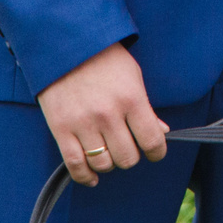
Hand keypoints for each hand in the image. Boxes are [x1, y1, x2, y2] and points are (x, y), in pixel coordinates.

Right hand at [37, 42, 168, 185]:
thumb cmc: (105, 59)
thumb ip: (146, 108)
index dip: (158, 152)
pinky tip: (92, 176)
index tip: (155, 153)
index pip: (152, 141)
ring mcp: (83, 124)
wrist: (66, 46)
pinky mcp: (61, 129)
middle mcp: (108, 115)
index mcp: (131, 99)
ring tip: (109, 152)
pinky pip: (75, 165)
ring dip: (109, 163)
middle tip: (128, 146)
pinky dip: (85, 176)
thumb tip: (161, 132)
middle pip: (127, 158)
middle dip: (131, 156)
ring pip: (103, 164)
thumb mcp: (133, 77)